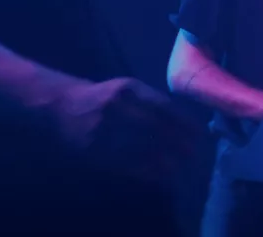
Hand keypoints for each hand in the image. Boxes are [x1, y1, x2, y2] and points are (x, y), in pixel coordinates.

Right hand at [55, 77, 201, 182]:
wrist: (64, 105)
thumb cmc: (104, 96)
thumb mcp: (126, 89)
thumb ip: (151, 101)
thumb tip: (183, 122)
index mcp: (128, 89)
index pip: (161, 105)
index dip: (181, 121)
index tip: (198, 133)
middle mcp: (116, 106)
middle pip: (153, 127)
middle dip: (175, 141)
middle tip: (192, 153)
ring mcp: (104, 127)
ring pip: (139, 146)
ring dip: (161, 159)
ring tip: (178, 167)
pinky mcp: (94, 147)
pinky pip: (122, 161)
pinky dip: (143, 169)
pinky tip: (157, 175)